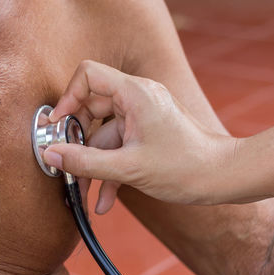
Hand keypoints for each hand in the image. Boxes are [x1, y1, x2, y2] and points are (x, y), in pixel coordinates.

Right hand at [44, 60, 236, 211]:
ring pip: (103, 135)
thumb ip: (85, 162)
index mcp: (135, 93)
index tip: (57, 124)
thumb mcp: (128, 167)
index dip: (67, 97)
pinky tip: (104, 199)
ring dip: (93, 165)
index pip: (88, 75)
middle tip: (66, 164)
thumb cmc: (185, 166)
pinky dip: (109, 169)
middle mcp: (137, 99)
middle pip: (91, 110)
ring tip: (85, 194)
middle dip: (77, 142)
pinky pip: (117, 146)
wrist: (222, 178)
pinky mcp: (144, 133)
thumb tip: (51, 155)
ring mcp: (141, 117)